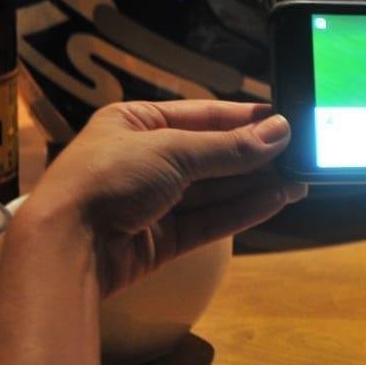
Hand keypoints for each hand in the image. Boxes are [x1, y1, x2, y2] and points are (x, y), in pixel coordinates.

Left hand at [21, 100, 306, 294]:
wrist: (66, 248)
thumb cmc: (109, 180)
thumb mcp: (173, 151)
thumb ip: (230, 147)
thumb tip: (280, 132)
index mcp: (136, 124)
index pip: (201, 116)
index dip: (244, 118)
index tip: (284, 120)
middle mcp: (145, 160)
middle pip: (212, 155)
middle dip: (255, 157)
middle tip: (299, 155)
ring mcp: (154, 202)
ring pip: (215, 191)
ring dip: (256, 185)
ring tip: (298, 181)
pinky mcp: (162, 239)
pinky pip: (209, 220)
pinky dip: (243, 211)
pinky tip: (276, 200)